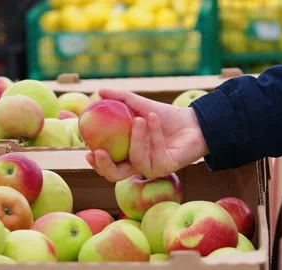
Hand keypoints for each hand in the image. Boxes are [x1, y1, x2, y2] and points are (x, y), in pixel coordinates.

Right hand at [85, 89, 208, 181]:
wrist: (193, 121)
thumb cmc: (166, 116)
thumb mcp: (140, 105)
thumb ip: (120, 99)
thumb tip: (97, 92)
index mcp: (128, 154)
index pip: (108, 165)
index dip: (96, 162)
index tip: (88, 150)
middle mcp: (138, 164)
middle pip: (115, 175)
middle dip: (105, 166)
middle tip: (99, 151)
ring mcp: (153, 167)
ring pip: (136, 160)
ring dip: (136, 138)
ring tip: (140, 118)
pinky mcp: (167, 167)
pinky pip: (155, 153)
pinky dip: (153, 133)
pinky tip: (154, 118)